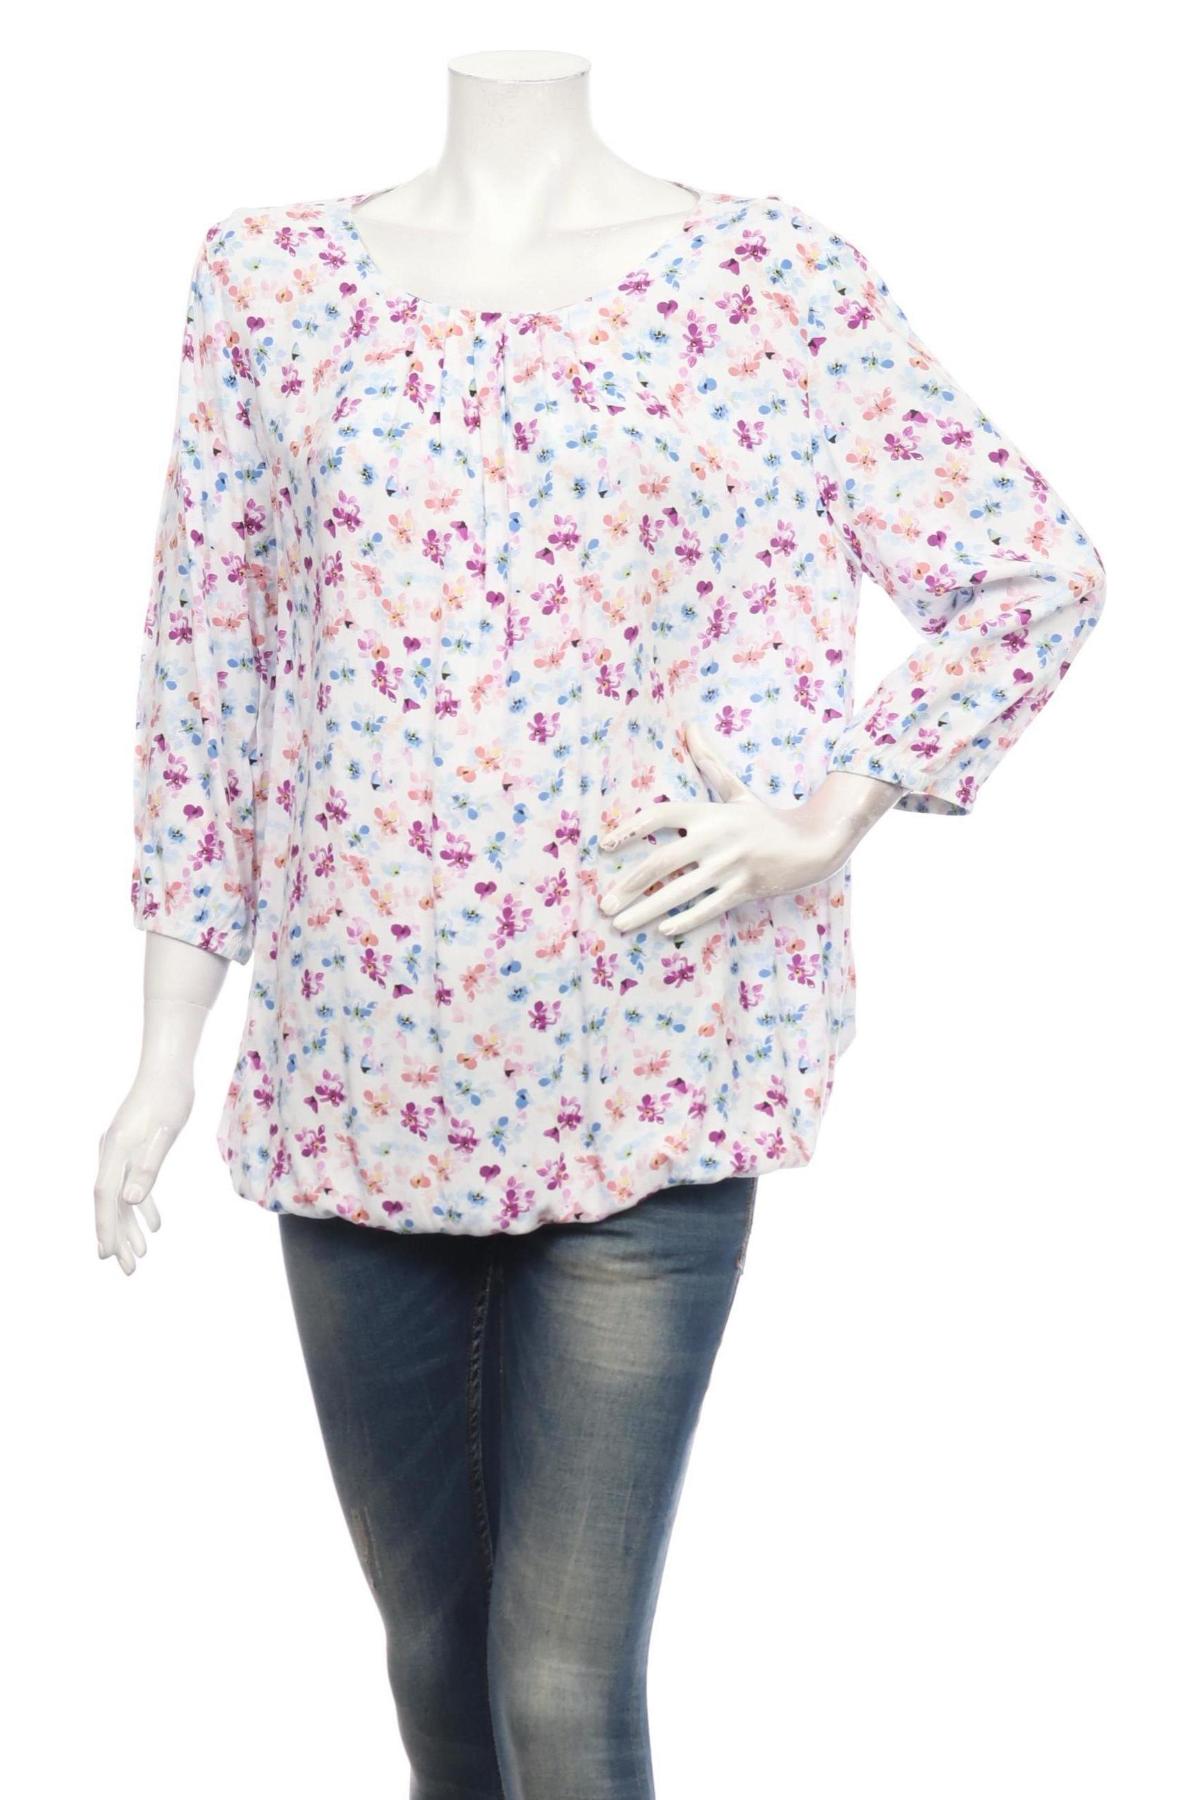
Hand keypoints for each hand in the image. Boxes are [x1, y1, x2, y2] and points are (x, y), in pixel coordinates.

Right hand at [94, 1074, 192, 1274]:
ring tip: (140, 1255)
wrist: (168, 1069)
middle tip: (127, 1269)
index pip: (106, 1197)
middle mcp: (111, 1153)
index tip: (107, 1255)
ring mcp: (120, 1152)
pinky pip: (132, 1184)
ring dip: (130, 1227)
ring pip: (121, 1198)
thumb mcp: (165, 1132)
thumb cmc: (169, 1097)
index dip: (106, 1227)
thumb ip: (147, 1167)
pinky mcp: (132, 1149)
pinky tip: (155, 1224)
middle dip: (118, 1238)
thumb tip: (130, 1200)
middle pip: (111, 1203)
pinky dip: (142, 1205)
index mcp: (115, 1150)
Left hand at [597, 720, 897, 937]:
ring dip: (646, 910)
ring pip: (680, 892)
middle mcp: (716, 838)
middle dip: (629, 885)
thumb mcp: (737, 791)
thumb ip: (710, 764)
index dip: (631, 828)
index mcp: (710, 813)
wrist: (813, 843)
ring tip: (620, 923)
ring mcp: (730, 866)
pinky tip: (663, 930)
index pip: (661, 816)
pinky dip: (686, 920)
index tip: (606, 846)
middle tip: (604, 903)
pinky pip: (709, 908)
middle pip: (663, 862)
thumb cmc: (766, 819)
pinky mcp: (745, 889)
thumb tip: (690, 727)